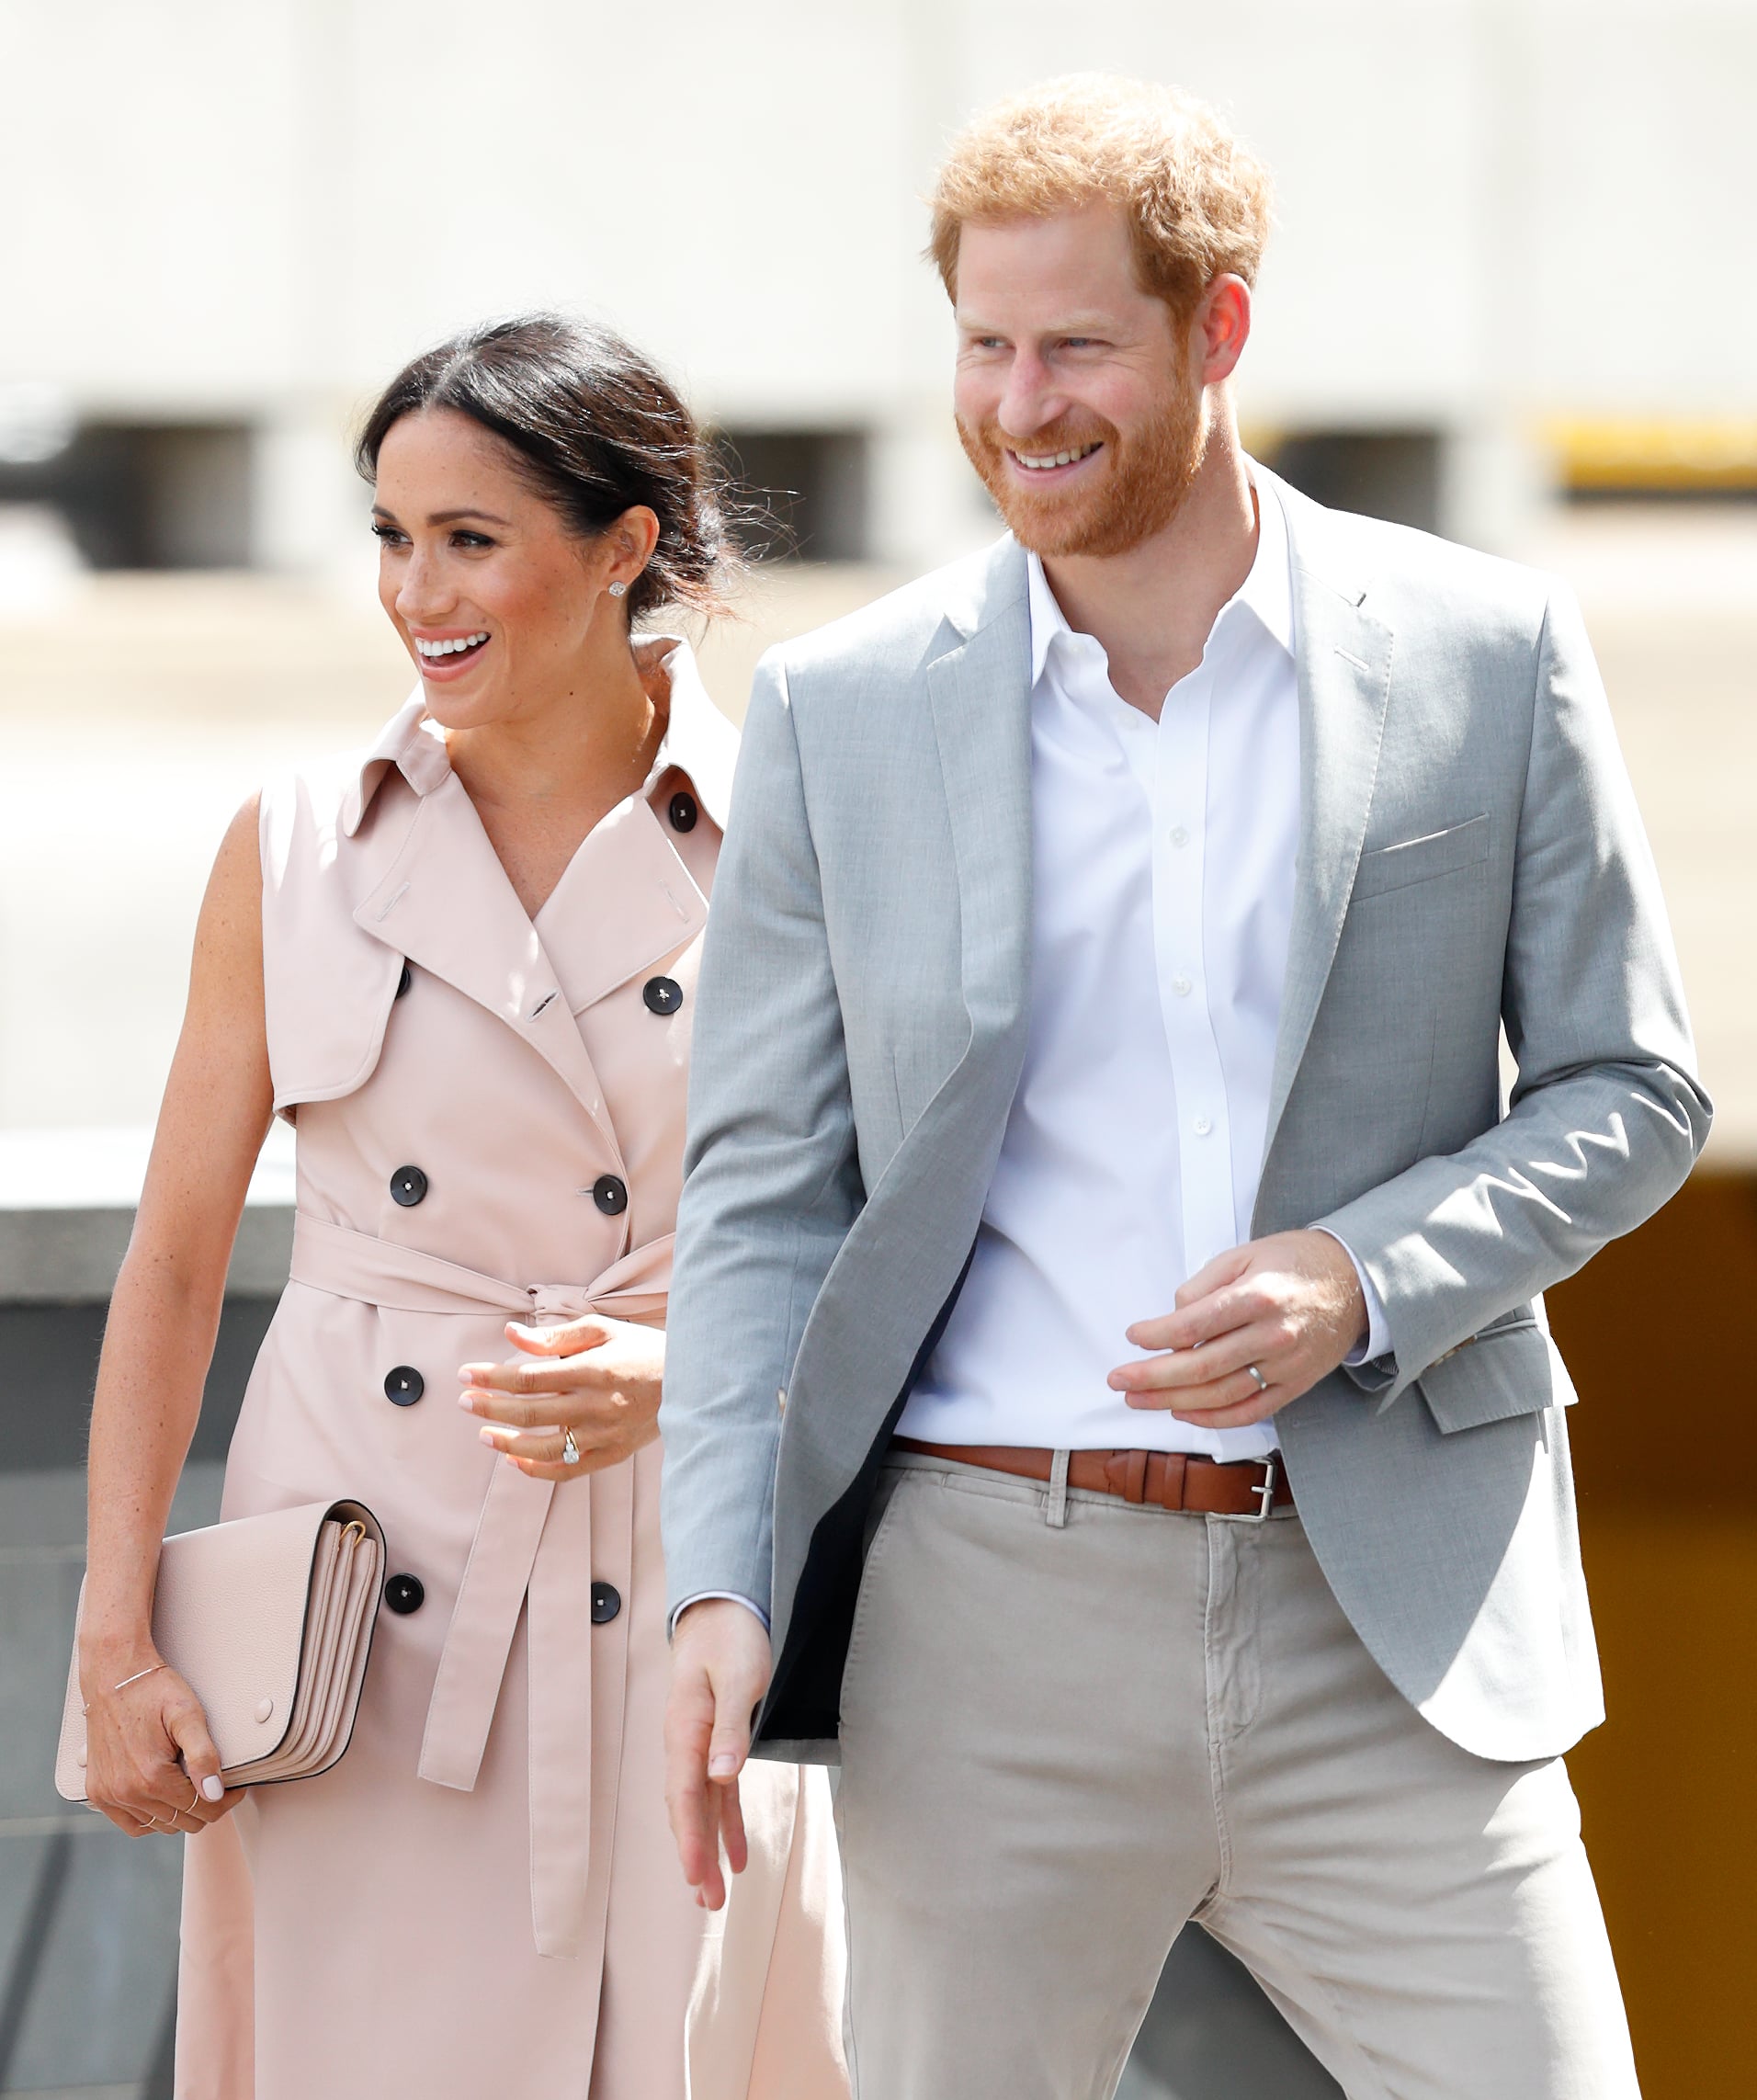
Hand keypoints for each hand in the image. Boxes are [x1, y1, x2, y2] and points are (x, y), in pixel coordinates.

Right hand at [80, 1653, 240, 1836]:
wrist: (113, 1677)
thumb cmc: (154, 1691)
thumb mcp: (188, 1715)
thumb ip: (203, 1755)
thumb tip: (214, 1793)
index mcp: (152, 1777)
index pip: (201, 1809)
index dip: (225, 1802)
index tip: (235, 1789)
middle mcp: (126, 1793)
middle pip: (182, 1821)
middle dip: (206, 1807)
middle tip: (217, 1786)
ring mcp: (109, 1795)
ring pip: (159, 1826)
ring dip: (180, 1813)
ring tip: (193, 1788)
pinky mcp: (97, 1793)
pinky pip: (132, 1825)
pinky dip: (152, 1818)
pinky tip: (165, 1800)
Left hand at [459, 1314, 663, 1481]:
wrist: (692, 1382)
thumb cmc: (641, 1350)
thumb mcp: (602, 1330)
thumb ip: (555, 1336)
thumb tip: (511, 1336)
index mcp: (593, 1369)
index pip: (529, 1378)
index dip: (492, 1378)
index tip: (467, 1374)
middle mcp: (597, 1405)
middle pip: (529, 1412)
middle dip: (489, 1407)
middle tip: (464, 1401)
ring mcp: (604, 1434)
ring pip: (544, 1447)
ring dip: (507, 1442)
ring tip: (483, 1434)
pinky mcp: (612, 1454)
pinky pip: (567, 1470)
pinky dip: (537, 1469)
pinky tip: (515, 1460)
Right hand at [664, 1599, 770, 1910]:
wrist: (722, 1609)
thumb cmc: (731, 1637)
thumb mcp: (738, 1676)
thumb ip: (729, 1726)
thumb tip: (721, 1775)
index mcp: (685, 1728)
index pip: (685, 1793)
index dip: (691, 1837)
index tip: (696, 1875)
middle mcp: (686, 1743)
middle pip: (687, 1809)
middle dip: (696, 1856)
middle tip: (707, 1902)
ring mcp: (698, 1746)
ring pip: (701, 1808)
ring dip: (709, 1848)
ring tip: (715, 1895)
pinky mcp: (716, 1744)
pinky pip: (717, 1793)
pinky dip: (726, 1824)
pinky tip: (737, 1855)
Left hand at [1108, 1229, 1367, 1428]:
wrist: (1356, 1280)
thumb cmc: (1294, 1262)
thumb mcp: (1244, 1255)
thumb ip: (1204, 1286)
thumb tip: (1172, 1319)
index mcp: (1258, 1297)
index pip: (1195, 1325)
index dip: (1157, 1334)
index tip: (1133, 1336)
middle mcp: (1273, 1335)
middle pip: (1203, 1366)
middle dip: (1153, 1377)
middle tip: (1119, 1379)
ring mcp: (1287, 1365)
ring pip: (1222, 1395)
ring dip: (1174, 1401)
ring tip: (1139, 1399)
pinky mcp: (1296, 1385)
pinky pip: (1250, 1411)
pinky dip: (1214, 1418)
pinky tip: (1183, 1412)